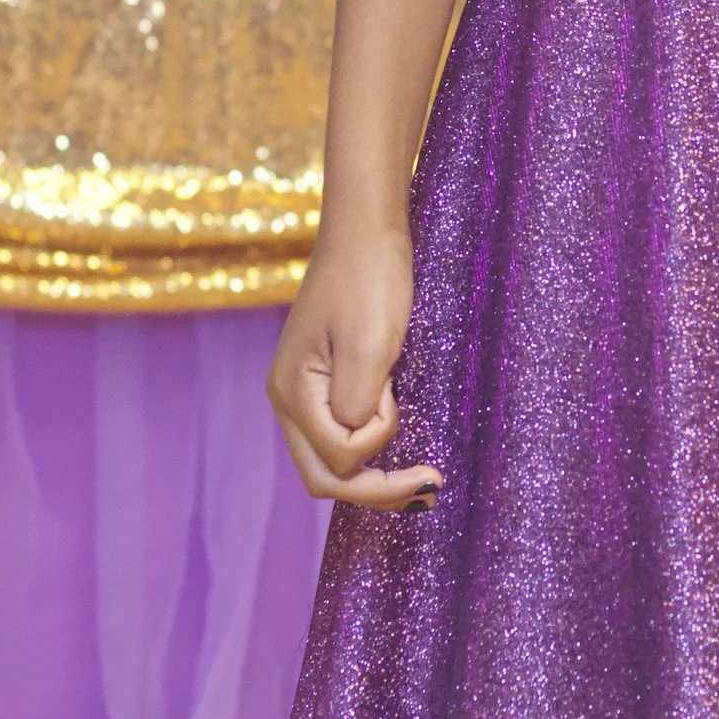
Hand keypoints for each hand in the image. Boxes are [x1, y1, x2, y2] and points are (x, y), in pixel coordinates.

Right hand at [266, 228, 441, 512]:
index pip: (336, 460)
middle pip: (324, 477)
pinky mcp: (324, 380)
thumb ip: (357, 406)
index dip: (376, 448)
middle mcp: (289, 401)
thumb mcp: (370, 346)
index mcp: (293, 394)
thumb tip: (357, 448)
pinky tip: (399, 444)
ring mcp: (304, 392)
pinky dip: (371, 447)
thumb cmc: (369, 280)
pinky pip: (341, 433)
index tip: (397, 399)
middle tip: (429, 487)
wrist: (365, 229)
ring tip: (422, 475)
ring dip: (374, 472)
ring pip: (332, 461)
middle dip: (375, 490)